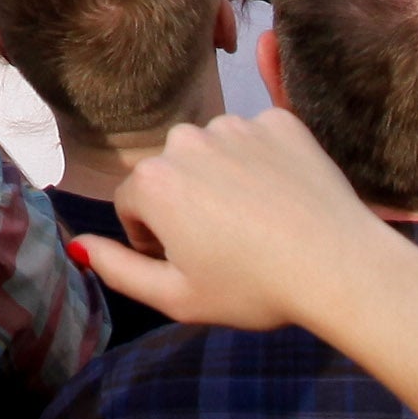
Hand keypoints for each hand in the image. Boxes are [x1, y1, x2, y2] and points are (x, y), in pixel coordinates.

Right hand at [82, 107, 392, 333]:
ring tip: (260, 223)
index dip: (157, 240)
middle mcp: (186, 140)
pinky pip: (258, 138)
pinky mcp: (280, 120)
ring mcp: (236, 124)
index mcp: (153, 182)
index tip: (193, 264)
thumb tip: (77, 246)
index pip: (133, 205)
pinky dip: (264, 163)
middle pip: (172, 173)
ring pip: (214, 152)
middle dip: (187, 203)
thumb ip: (117, 269)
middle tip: (229, 245)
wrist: (340, 267)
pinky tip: (285, 198)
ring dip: (224, 180)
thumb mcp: (176, 298)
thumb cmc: (254, 289)